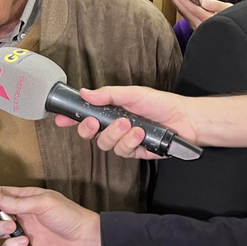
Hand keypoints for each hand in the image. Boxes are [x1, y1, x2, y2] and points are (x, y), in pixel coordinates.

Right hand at [0, 186, 100, 245]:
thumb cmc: (70, 216)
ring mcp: (22, 231)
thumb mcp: (44, 202)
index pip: (0, 194)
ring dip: (1, 228)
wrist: (86, 241)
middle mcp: (21, 214)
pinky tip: (24, 242)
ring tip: (13, 227)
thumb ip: (19, 202)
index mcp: (25, 199)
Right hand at [53, 86, 197, 158]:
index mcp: (110, 112)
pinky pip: (124, 151)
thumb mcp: (132, 93)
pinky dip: (131, 141)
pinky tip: (140, 133)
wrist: (185, 119)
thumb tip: (85, 92)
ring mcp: (124, 141)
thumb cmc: (160, 104)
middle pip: (89, 135)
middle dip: (89, 129)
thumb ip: (107, 94)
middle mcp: (114, 128)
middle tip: (95, 122)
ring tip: (129, 124)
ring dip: (116, 134)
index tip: (61, 119)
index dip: (71, 119)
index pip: (85, 117)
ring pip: (105, 145)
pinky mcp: (135, 152)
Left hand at [165, 0, 231, 28]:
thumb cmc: (232, 23)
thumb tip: (204, 1)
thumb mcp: (228, 11)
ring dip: (177, 2)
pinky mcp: (196, 27)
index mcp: (207, 20)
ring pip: (184, 13)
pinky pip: (187, 15)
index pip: (191, 8)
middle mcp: (199, 25)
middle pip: (184, 10)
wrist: (230, 36)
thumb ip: (216, 6)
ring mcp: (196, 26)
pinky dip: (184, 6)